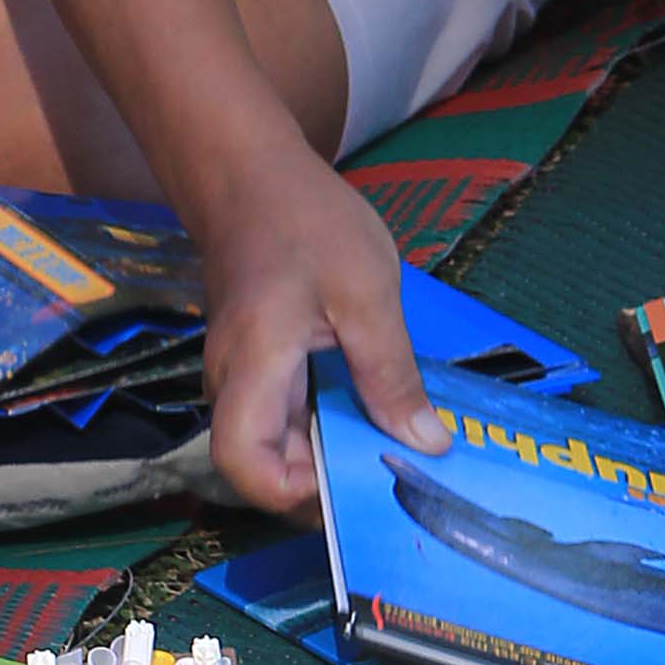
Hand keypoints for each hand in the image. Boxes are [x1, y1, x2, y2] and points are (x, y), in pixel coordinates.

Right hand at [197, 145, 448, 517]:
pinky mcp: (260, 366)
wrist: (250, 171)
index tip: (353, 477)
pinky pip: (289, 415)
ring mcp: (245, 377)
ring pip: (280, 443)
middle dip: (328, 482)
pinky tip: (376, 410)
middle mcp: (236, 385)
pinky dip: (329, 424)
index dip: (292, 492)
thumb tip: (427, 444)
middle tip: (396, 471)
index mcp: (254, 368)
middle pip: (265, 466)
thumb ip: (392, 375)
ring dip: (332, 453)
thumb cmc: (305, 220)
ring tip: (396, 445)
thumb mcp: (367, 293)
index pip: (243, 465)